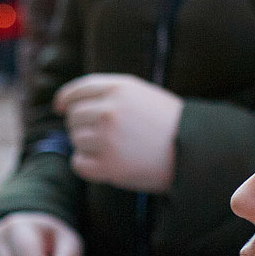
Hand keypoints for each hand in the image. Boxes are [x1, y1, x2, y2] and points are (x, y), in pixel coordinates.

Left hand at [53, 73, 183, 192]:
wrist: (194, 150)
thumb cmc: (168, 123)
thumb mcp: (141, 94)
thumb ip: (109, 94)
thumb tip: (70, 105)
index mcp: (119, 89)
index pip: (78, 91)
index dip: (65, 99)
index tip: (60, 107)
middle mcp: (110, 111)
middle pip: (73, 117)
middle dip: (81, 125)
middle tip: (102, 135)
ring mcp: (108, 139)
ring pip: (76, 141)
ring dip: (87, 146)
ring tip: (112, 148)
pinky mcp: (109, 166)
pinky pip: (78, 164)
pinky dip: (86, 165)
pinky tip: (104, 164)